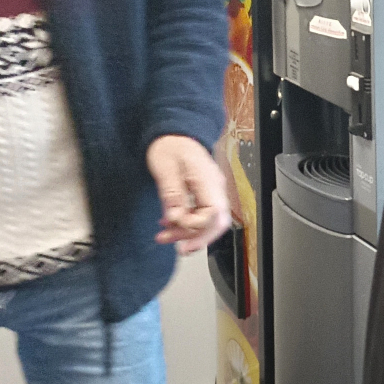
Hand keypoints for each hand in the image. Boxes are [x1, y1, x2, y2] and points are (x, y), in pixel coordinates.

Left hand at [146, 136, 231, 254]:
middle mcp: (214, 186)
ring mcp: (210, 190)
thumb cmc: (170, 146)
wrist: (173, 134)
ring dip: (187, 233)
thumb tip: (176, 217)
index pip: (213, 212)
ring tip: (165, 237)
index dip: (196, 225)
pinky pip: (200, 215)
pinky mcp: (204, 194)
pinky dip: (185, 224)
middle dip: (198, 238)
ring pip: (208, 221)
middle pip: (218, 222)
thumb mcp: (165, 168)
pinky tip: (169, 224)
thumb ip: (172, 194)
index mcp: (207, 179)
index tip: (176, 225)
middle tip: (181, 249)